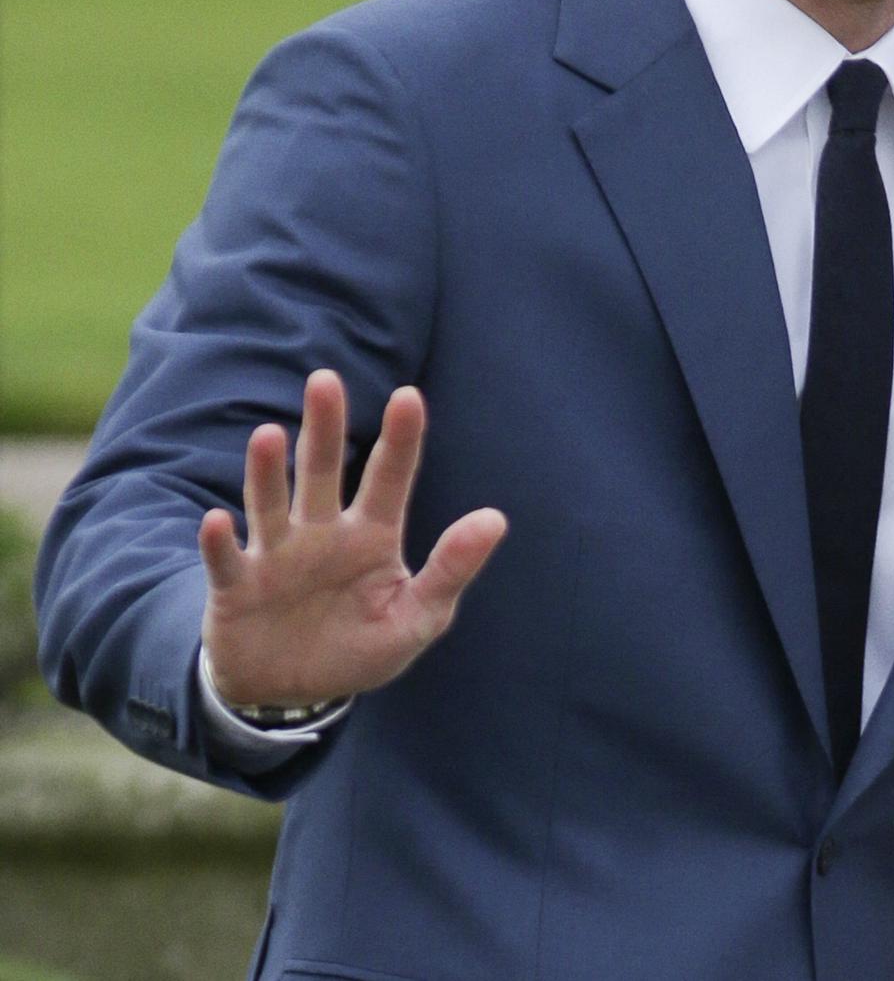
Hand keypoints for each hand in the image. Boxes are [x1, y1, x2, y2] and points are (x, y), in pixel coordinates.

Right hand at [198, 370, 506, 706]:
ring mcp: (276, 555)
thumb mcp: (417, 617)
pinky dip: (219, 543)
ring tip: (268, 435)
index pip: (390, 479)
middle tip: (324, 380)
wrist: (294, 694)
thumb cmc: (361, 646)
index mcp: (372, 536)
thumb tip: (495, 518)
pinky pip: (227, 561)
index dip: (400, 440)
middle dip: (324, 427)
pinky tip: (216, 522)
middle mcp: (322, 534)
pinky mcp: (237, 587)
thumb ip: (451, 569)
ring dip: (267, 472)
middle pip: (322, 471)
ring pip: (271, 504)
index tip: (409, 396)